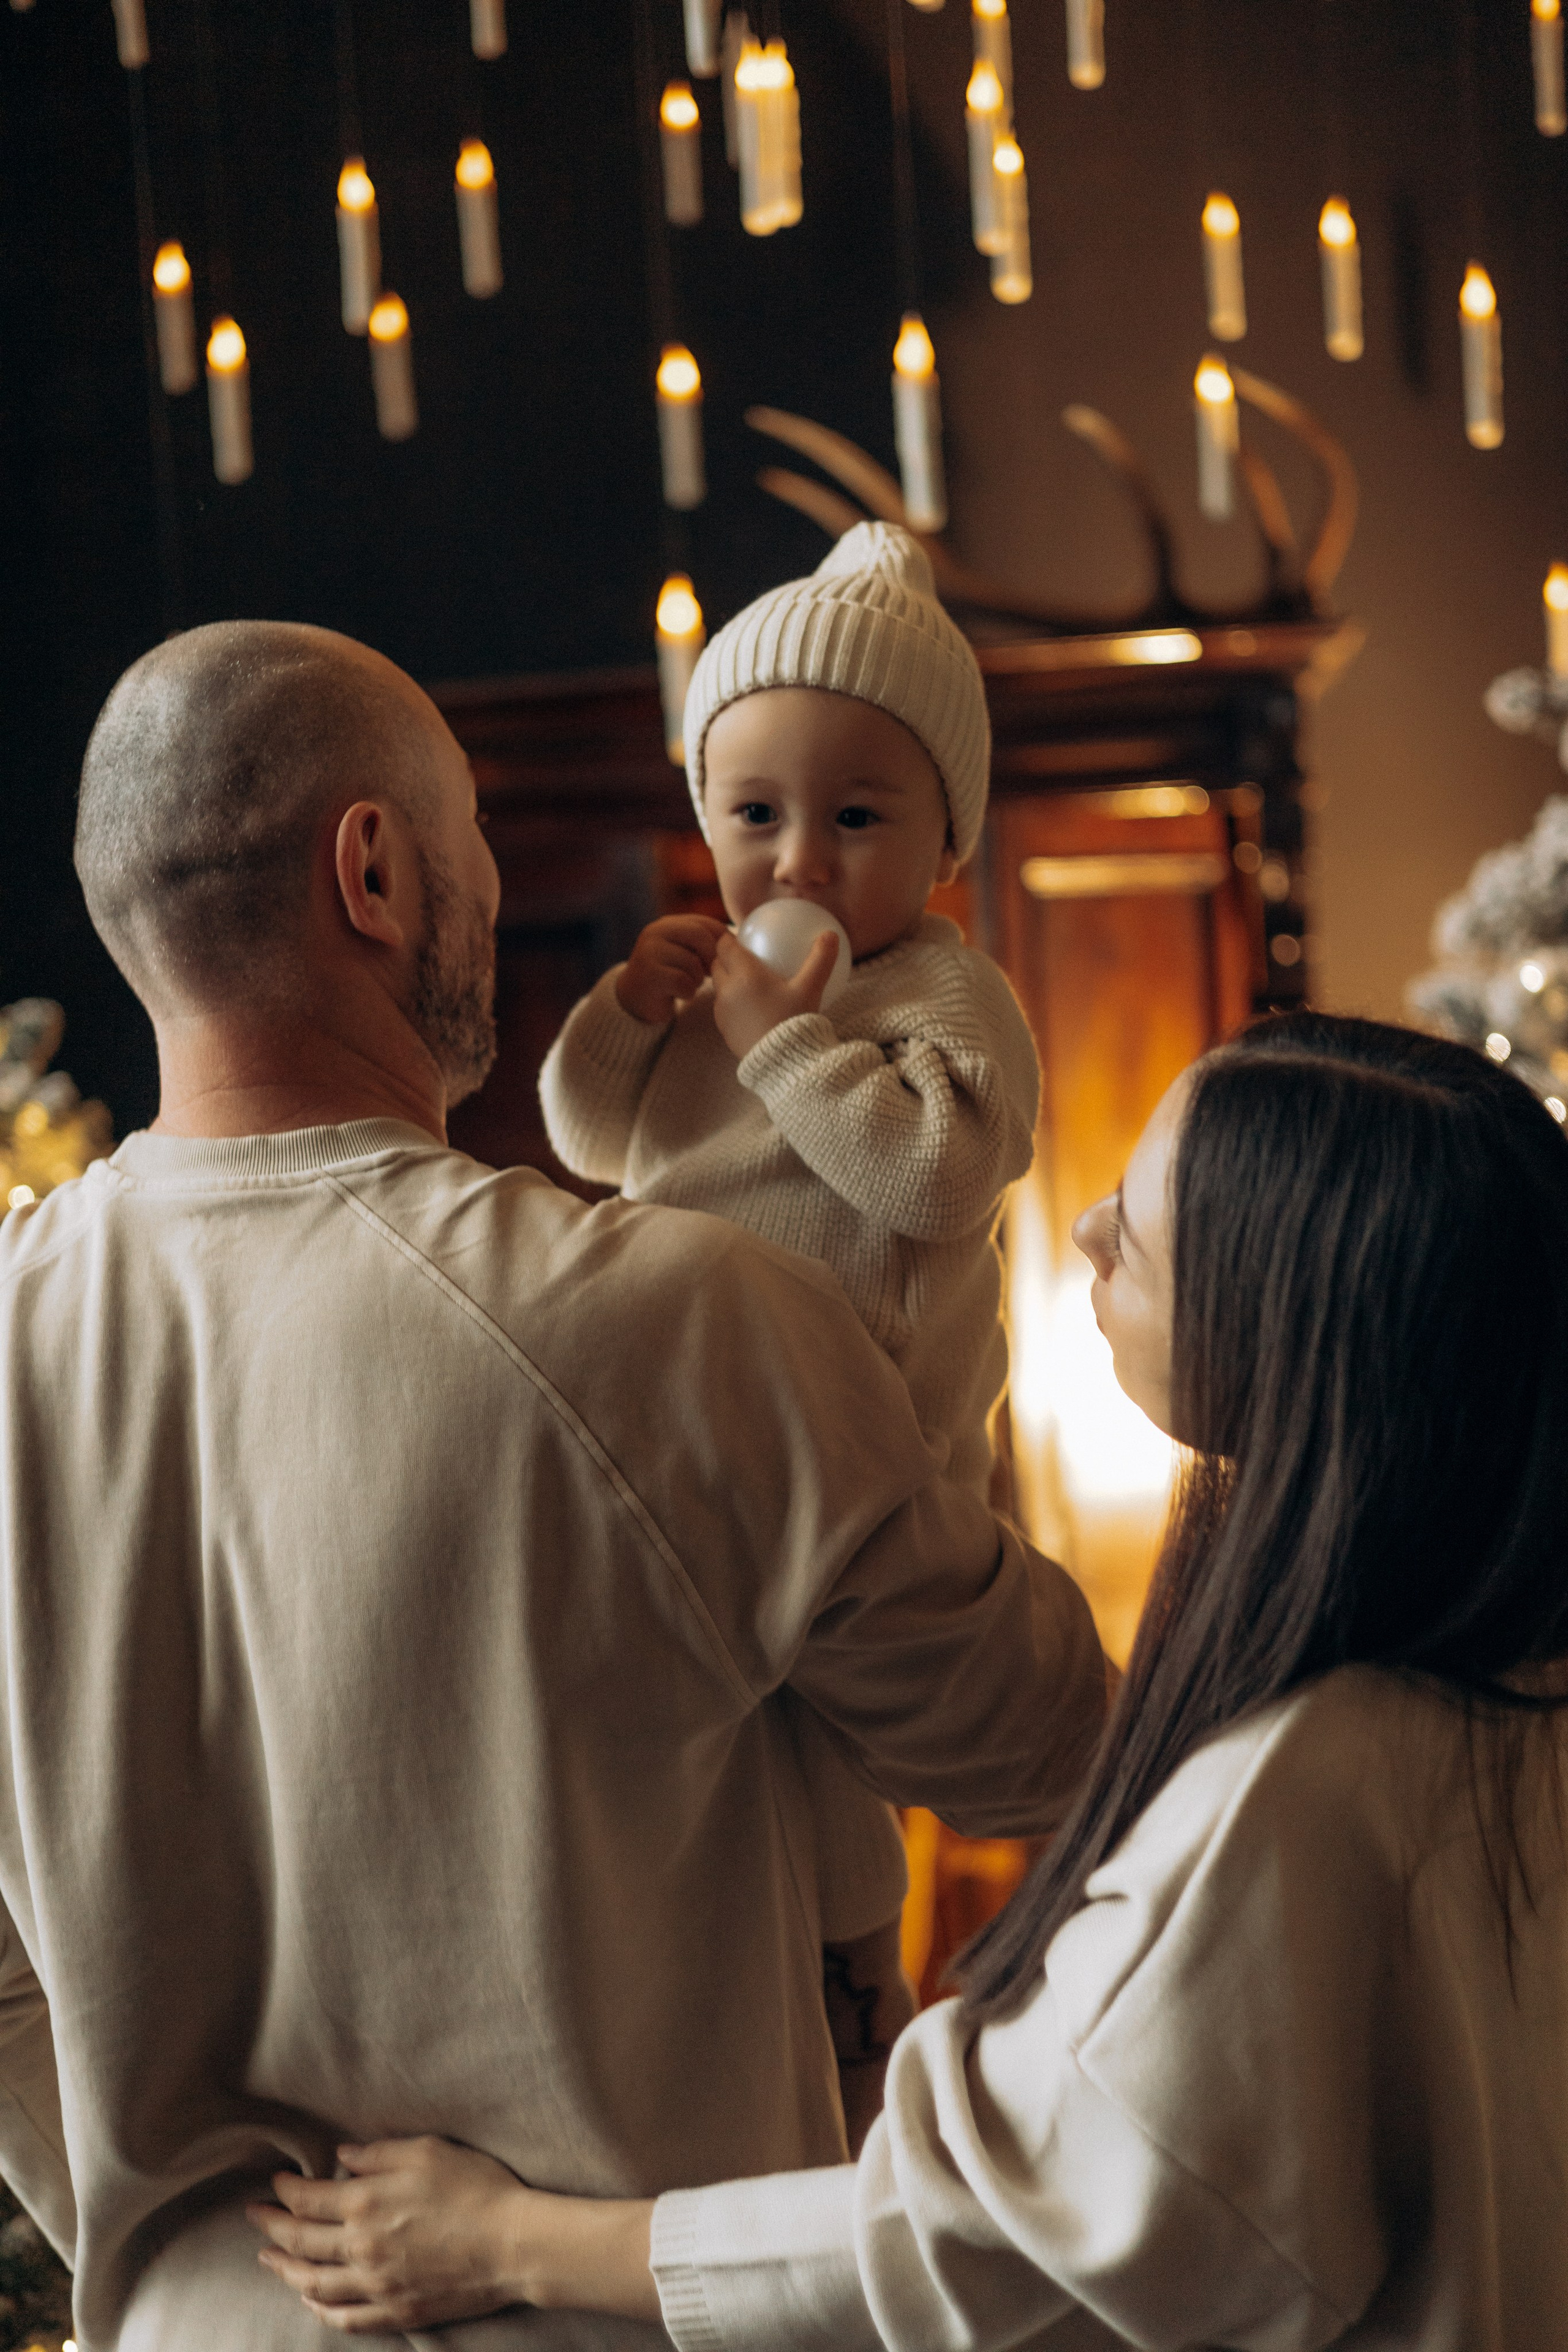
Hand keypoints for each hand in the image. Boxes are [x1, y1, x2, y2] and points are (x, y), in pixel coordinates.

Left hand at [247, 2136, 660, 2332]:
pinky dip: (321, 2309)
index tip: (275, 2182)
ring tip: (271, 2260)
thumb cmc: (475, 2188)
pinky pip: (346, 2317)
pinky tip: (312, 2300)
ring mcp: (376, 2285)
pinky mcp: (396, 2310)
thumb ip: (378, 2154)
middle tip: (256, 2218)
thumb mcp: (427, 2151)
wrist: (512, 2244)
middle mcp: (362, 2248)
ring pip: (314, 2284)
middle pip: (302, 2243)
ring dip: (286, 2271)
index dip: (286, 2190)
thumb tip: (343, 2156)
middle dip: (273, 2228)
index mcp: (367, 2203)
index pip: (308, 2199)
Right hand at [615, 916, 726, 1025]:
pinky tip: (681, 994)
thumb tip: (735, 943)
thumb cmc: (669, 974)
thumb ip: (703, 943)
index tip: (731, 957)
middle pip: (698, 935)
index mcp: (668, 924)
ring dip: (697, 978)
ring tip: (689, 983)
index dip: (723, 940)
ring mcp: (649, 952)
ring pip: (691, 962)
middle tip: (712, 972)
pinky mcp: (649, 974)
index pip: (705, 923)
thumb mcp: (685, 952)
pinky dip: (688, 992)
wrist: (635, 997)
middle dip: (712, 956)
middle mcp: (656, 932)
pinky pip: (682, 981)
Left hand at [711, 927, 839, 1059]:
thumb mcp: (811, 989)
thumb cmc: (795, 1022)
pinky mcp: (724, 1031)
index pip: (724, 946)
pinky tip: (751, 1008)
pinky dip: (733, 1003)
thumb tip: (831, 934)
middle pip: (717, 965)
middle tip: (741, 957)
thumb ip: (820, 959)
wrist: (783, 1064)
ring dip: (727, 981)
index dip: (727, 938)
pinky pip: (724, 1009)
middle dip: (724, 958)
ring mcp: (722, 1013)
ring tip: (746, 982)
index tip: (738, 937)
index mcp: (744, 975)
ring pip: (719, 988)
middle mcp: (727, 991)